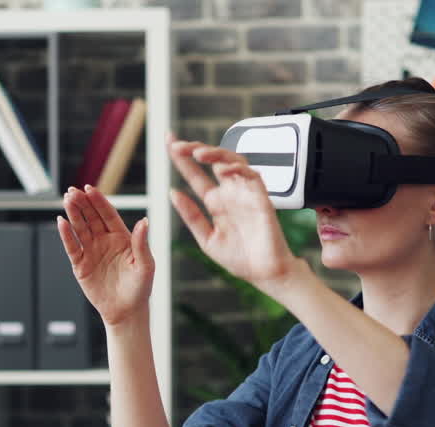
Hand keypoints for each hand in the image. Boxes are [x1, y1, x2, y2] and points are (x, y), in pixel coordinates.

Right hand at [58, 185, 153, 327]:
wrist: (127, 312)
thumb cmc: (140, 289)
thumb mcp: (145, 265)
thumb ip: (142, 243)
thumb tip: (144, 221)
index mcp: (122, 238)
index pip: (108, 214)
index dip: (99, 201)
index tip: (90, 188)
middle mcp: (105, 241)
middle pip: (91, 217)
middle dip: (82, 203)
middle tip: (72, 191)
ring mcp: (92, 252)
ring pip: (80, 228)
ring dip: (73, 214)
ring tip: (66, 200)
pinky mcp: (81, 265)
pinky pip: (72, 247)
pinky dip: (66, 235)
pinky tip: (61, 222)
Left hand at [166, 131, 298, 289]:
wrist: (265, 274)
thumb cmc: (241, 259)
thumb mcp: (206, 239)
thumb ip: (190, 216)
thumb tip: (173, 193)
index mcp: (215, 202)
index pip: (196, 175)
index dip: (182, 159)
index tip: (168, 144)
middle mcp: (230, 194)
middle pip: (212, 161)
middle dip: (194, 148)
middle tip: (177, 145)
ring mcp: (245, 193)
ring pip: (231, 161)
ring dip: (215, 153)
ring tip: (198, 153)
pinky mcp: (261, 198)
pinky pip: (251, 175)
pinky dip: (238, 168)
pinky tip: (224, 168)